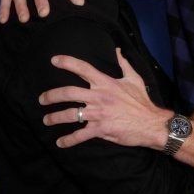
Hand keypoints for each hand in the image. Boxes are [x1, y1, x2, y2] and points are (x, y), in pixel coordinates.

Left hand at [39, 49, 168, 148]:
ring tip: (46, 120)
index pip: (83, 68)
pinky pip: (80, 135)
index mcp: (106, 83)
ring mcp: (99, 113)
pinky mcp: (101, 129)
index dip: (67, 62)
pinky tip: (60, 142)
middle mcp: (99, 96)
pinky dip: (68, 140)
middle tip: (42, 99)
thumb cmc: (142, 101)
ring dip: (55, 118)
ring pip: (70, 115)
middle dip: (51, 96)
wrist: (151, 123)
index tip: (54, 60)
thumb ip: (124, 64)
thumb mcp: (134, 79)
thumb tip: (118, 50)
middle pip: (68, 93)